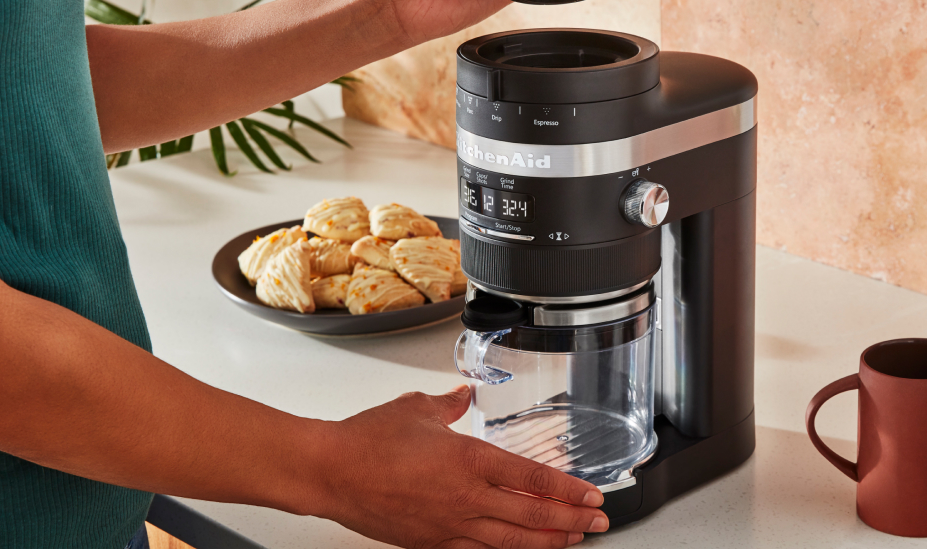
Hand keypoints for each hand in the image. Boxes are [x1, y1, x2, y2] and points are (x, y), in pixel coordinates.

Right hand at [309, 386, 608, 547]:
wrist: (328, 472)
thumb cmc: (366, 441)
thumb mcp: (417, 408)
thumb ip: (448, 402)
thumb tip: (463, 394)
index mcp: (469, 459)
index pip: (533, 478)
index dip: (568, 490)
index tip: (592, 495)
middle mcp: (465, 497)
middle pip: (531, 514)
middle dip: (571, 520)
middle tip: (598, 523)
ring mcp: (449, 524)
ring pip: (510, 540)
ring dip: (546, 540)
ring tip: (572, 540)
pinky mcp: (430, 541)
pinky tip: (519, 548)